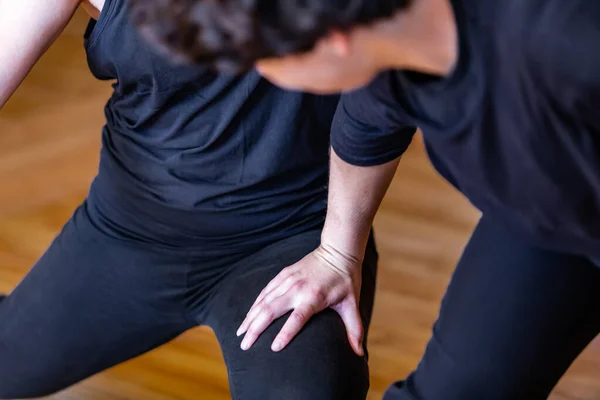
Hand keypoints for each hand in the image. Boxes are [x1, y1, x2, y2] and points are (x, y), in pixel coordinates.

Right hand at [236, 244, 364, 355]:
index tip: (274, 348)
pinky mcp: (283, 274)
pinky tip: (247, 316)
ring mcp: (288, 280)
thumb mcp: (352, 305)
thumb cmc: (346, 280)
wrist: (337, 251)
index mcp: (314, 297)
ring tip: (240, 333)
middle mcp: (297, 289)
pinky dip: (254, 304)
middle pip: (271, 310)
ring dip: (250, 317)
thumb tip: (359, 353)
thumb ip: (354, 329)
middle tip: (244, 345)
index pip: (297, 319)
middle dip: (256, 328)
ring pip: (263, 301)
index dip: (285, 333)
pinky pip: (265, 291)